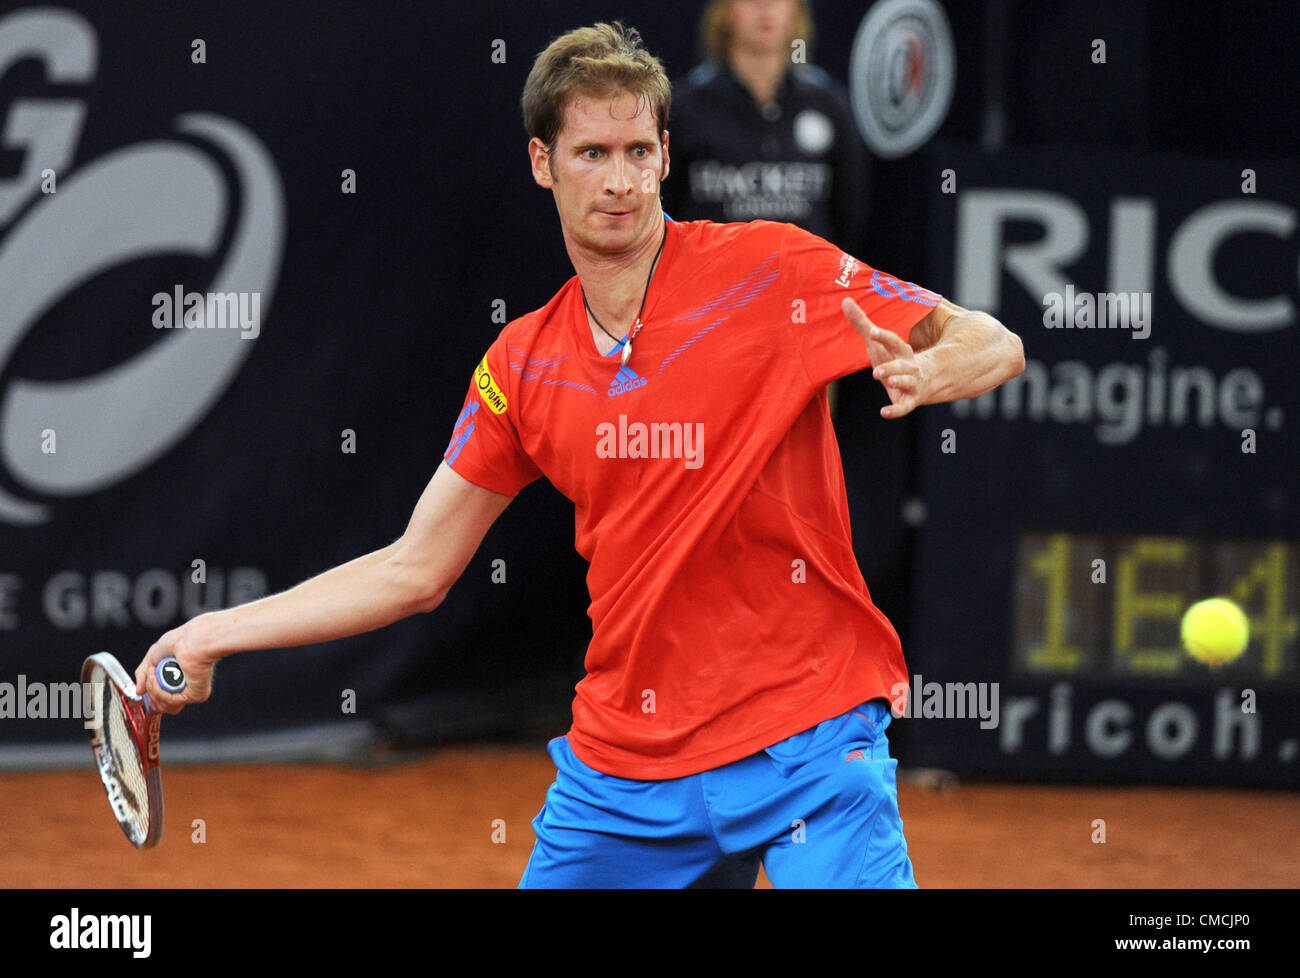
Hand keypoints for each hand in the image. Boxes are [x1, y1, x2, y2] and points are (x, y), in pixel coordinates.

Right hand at [134, 616, 218, 714]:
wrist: (191, 640)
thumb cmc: (180, 641)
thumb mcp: (152, 656)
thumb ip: (142, 674)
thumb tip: (138, 691)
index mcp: (178, 681)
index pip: (163, 701)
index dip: (150, 698)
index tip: (142, 692)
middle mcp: (185, 688)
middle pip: (162, 707)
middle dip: (150, 694)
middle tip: (149, 677)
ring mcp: (190, 693)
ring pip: (164, 706)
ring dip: (152, 690)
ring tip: (153, 673)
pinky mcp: (195, 695)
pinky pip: (170, 701)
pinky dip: (158, 690)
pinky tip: (156, 676)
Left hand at [841, 298, 929, 418]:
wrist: (921, 380)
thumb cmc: (893, 358)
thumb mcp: (876, 343)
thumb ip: (862, 323)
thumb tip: (845, 301)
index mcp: (902, 350)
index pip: (894, 342)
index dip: (884, 337)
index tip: (873, 332)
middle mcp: (909, 366)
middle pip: (903, 365)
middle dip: (892, 367)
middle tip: (878, 371)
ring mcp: (911, 384)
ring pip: (906, 383)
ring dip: (898, 382)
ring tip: (888, 382)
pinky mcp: (908, 401)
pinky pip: (903, 407)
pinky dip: (895, 410)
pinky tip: (884, 412)